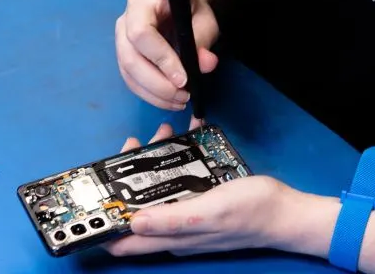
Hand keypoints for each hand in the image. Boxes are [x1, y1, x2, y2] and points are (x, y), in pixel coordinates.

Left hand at [103, 123, 296, 256]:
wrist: (284, 211)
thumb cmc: (250, 213)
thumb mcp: (208, 214)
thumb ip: (170, 220)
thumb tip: (131, 223)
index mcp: (172, 237)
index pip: (123, 239)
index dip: (101, 222)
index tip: (89, 196)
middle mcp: (174, 228)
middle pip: (135, 207)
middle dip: (126, 177)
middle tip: (132, 145)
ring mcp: (187, 213)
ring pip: (156, 189)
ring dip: (151, 162)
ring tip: (160, 134)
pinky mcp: (201, 200)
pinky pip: (178, 179)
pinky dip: (174, 159)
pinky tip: (182, 139)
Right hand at [115, 0, 219, 115]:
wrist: (171, 10)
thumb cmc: (189, 12)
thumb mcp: (204, 19)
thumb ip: (203, 38)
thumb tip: (204, 64)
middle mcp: (132, 8)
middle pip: (136, 42)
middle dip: (160, 71)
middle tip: (184, 88)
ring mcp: (122, 31)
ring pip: (128, 65)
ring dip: (155, 89)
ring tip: (182, 99)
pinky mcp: (121, 52)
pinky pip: (129, 78)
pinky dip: (150, 94)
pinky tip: (170, 100)